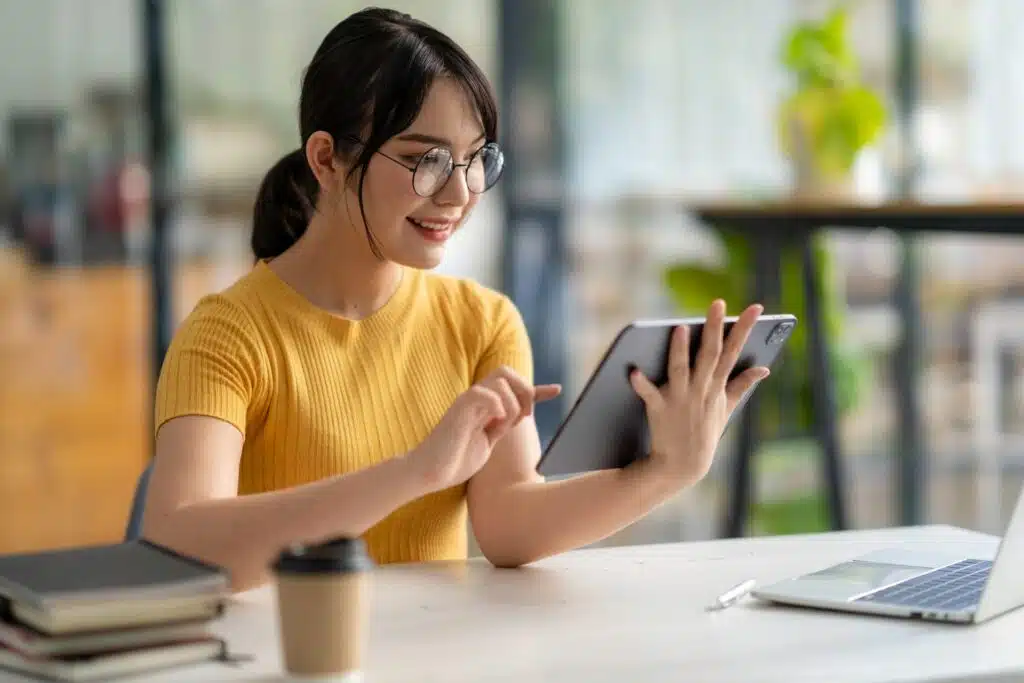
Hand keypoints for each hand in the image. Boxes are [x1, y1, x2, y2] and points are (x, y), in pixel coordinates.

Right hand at [409, 366, 560, 492]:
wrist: (429, 473)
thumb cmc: (455, 461)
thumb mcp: (488, 442)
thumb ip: (502, 426)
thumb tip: (520, 414)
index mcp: (485, 406)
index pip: (513, 388)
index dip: (537, 389)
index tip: (557, 390)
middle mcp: (477, 399)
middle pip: (506, 372)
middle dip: (524, 389)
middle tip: (523, 417)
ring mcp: (467, 402)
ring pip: (499, 379)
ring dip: (511, 401)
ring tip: (504, 424)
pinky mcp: (458, 410)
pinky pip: (481, 393)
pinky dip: (496, 403)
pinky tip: (496, 420)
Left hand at [629, 300, 769, 487]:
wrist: (683, 465)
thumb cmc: (704, 432)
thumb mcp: (727, 409)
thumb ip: (742, 385)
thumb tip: (764, 369)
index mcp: (717, 386)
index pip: (733, 351)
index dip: (745, 329)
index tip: (755, 308)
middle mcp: (701, 390)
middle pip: (709, 354)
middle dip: (714, 328)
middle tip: (718, 303)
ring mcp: (681, 399)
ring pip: (680, 369)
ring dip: (679, 350)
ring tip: (678, 327)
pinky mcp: (660, 409)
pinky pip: (649, 394)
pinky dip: (641, 384)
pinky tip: (632, 371)